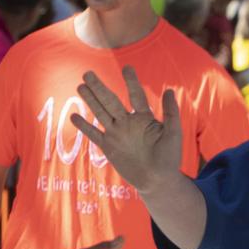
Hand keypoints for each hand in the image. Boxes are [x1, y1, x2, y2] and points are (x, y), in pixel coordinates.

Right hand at [70, 66, 181, 193]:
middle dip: (99, 88)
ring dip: (90, 101)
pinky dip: (84, 127)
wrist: (158, 180)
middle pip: (110, 101)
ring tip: (80, 86)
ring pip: (100, 113)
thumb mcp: (174, 133)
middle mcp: (127, 123)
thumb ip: (171, 113)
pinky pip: (94, 135)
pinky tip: (74, 116)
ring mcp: (117, 134)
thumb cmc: (169, 158)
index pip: (136, 95)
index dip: (131, 82)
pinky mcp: (109, 147)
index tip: (127, 68)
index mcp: (143, 118)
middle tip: (88, 73)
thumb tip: (169, 90)